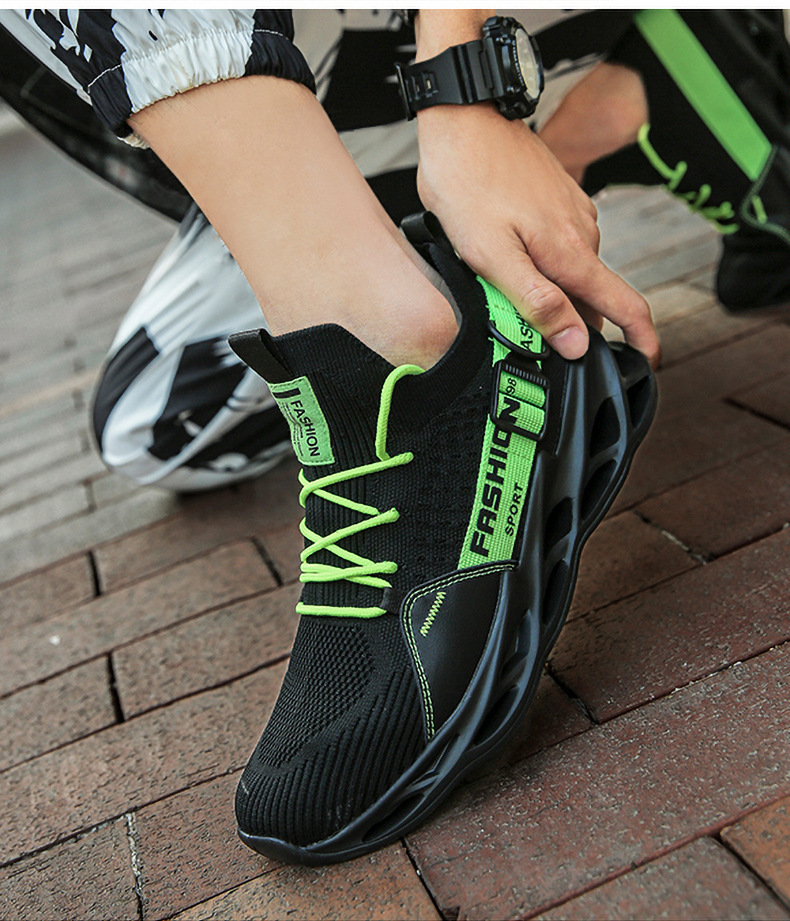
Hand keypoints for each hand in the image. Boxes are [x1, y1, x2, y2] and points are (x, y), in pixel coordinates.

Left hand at [416, 103, 660, 368]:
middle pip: (591, 297)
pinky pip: (559, 246)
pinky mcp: (558, 200)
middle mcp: (583, 234)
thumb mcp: (492, 254)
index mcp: (570, 254)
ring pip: (571, 272)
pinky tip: (508, 256)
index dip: (641, 341)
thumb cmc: (467, 182)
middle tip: (523, 334)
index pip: (625, 306)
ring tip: (501, 288)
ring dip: (548, 291)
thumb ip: (537, 301)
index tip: (646, 363)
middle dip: (568, 323)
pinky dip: (541, 263)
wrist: (464, 117)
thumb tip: (577, 344)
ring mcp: (573, 214)